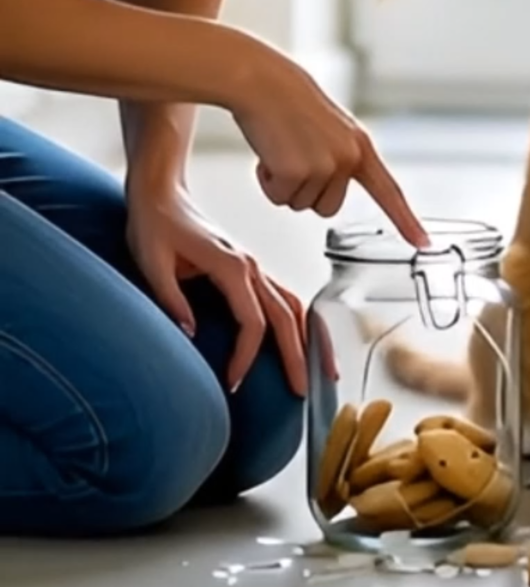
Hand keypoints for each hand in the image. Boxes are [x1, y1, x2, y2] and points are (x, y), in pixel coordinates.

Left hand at [125, 181, 308, 395]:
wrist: (161, 194)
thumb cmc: (154, 225)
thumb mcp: (151, 263)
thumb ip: (171, 299)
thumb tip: (189, 335)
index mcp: (231, 265)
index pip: (253, 320)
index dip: (247, 355)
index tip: (233, 383)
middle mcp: (249, 265)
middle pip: (286, 316)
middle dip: (297, 355)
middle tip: (303, 392)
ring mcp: (252, 265)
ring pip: (293, 305)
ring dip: (309, 338)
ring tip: (321, 371)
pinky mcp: (248, 268)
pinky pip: (283, 297)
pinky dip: (299, 321)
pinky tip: (303, 341)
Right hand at [218, 30, 427, 247]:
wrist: (264, 83)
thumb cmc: (290, 102)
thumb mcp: (330, 130)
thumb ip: (340, 157)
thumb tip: (334, 183)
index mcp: (360, 146)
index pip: (389, 191)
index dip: (406, 219)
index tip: (422, 242)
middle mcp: (348, 158)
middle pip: (327, 208)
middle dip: (305, 191)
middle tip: (294, 154)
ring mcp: (324, 166)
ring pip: (300, 205)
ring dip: (285, 184)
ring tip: (282, 148)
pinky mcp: (296, 172)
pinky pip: (278, 198)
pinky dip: (267, 181)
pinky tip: (269, 153)